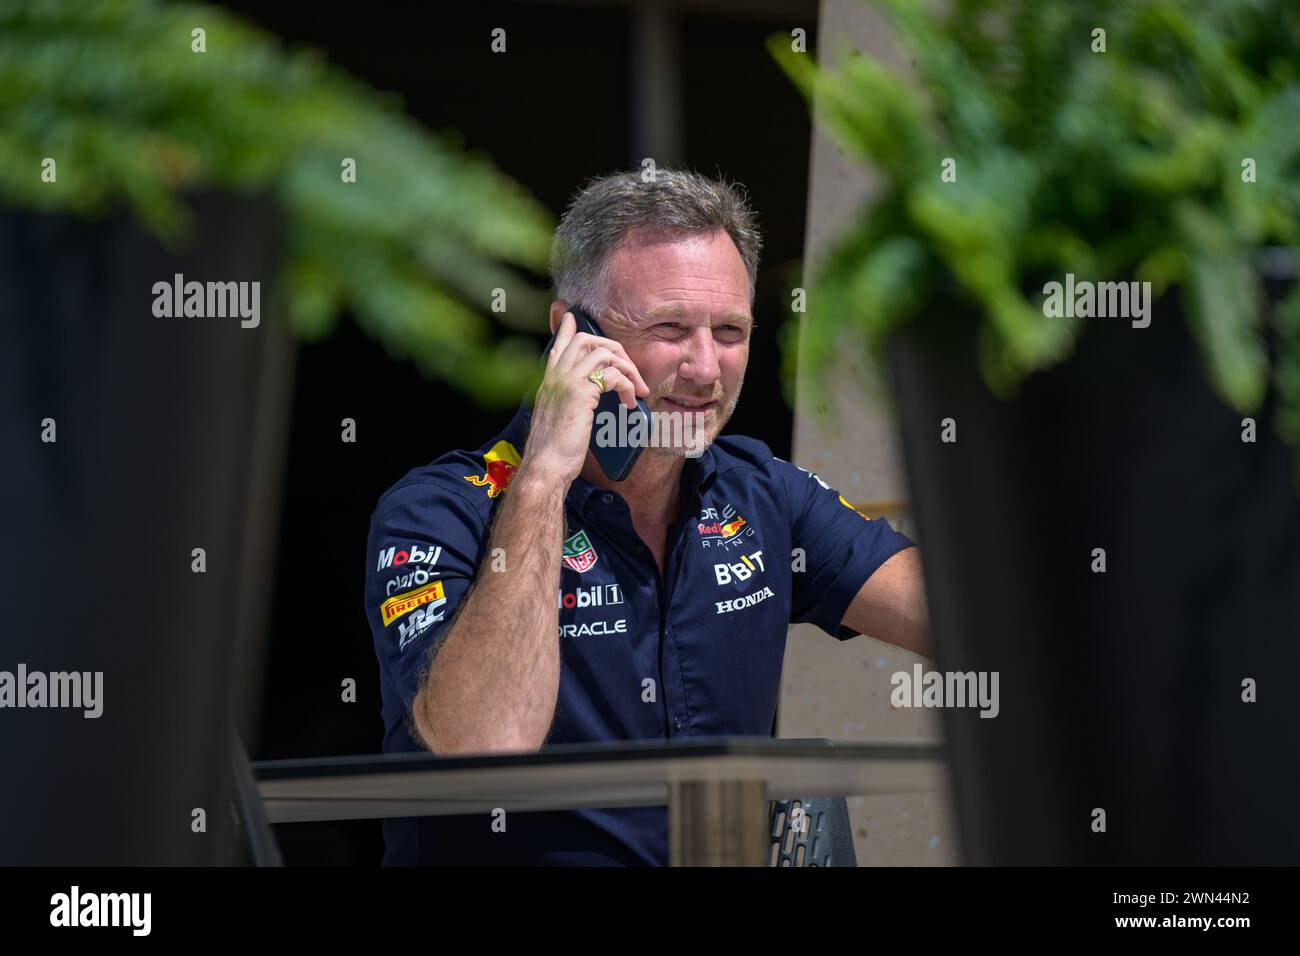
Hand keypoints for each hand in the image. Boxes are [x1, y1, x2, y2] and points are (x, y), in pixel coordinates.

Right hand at [522, 311, 648, 484]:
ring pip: (603, 352)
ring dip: (627, 368)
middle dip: (614, 348)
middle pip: (585, 340)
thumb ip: (568, 403)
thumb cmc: (554, 451)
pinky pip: (612, 375)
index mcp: (548, 382)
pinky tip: (629, 403)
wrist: (546, 467)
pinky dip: (627, 386)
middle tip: (629, 369)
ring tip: (637, 389)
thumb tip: (587, 400)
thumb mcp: (558, 420)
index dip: (566, 329)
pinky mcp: (580, 392)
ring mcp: (566, 381)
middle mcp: (555, 376)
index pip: (557, 346)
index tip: (572, 316)